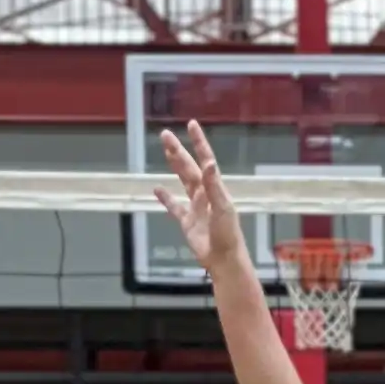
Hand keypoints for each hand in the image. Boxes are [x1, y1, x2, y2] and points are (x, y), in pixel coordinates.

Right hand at [155, 121, 251, 280]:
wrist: (223, 258)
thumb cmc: (227, 233)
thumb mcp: (222, 208)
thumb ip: (214, 185)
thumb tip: (209, 163)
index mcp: (214, 188)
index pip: (205, 159)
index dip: (198, 142)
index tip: (191, 125)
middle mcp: (204, 193)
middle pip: (188, 167)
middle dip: (177, 150)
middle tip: (165, 134)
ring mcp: (195, 206)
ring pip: (182, 181)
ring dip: (173, 166)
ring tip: (165, 151)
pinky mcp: (187, 221)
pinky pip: (174, 206)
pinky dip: (165, 198)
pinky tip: (157, 189)